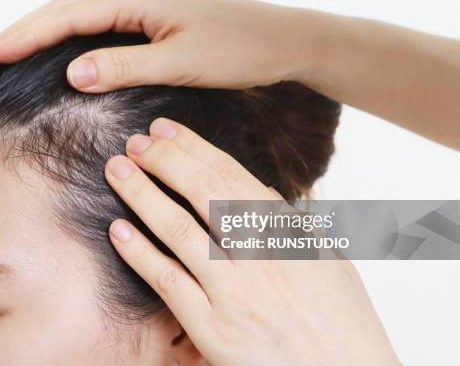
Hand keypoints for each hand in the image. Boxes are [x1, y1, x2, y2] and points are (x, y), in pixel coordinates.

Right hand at [0, 0, 322, 92]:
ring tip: (16, 49)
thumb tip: (71, 73)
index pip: (70, 15)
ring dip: (49, 30)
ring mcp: (148, 6)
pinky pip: (105, 25)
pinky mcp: (157, 20)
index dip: (28, 33)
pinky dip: (77, 36)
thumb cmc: (239, 49)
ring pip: (85, 14)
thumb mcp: (181, 63)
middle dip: (28, 28)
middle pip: (69, 8)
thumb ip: (126, 66)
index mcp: (139, 1)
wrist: (282, 39)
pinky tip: (67, 52)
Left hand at [103, 117, 400, 365]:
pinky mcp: (213, 330)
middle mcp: (260, 257)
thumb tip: (262, 190)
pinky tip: (118, 230)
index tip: (166, 130)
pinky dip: (140, 254)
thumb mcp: (331, 261)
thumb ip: (293, 223)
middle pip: (203, 193)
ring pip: (179, 231)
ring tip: (117, 170)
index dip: (194, 148)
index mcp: (289, 234)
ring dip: (143, 195)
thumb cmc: (343, 323)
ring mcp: (234, 293)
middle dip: (165, 161)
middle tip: (134, 142)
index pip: (232, 176)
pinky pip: (169, 283)